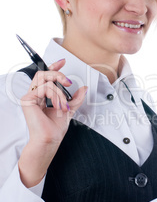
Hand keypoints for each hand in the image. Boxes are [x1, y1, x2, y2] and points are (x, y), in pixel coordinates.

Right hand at [18, 59, 87, 186]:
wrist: (50, 139)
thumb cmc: (55, 128)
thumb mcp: (69, 109)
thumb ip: (75, 98)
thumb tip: (84, 88)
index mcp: (42, 96)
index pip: (46, 77)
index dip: (54, 67)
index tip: (63, 62)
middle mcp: (35, 95)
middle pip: (44, 74)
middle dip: (58, 74)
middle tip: (68, 82)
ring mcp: (30, 97)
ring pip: (46, 80)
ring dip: (60, 92)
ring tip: (63, 105)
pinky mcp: (28, 100)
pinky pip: (44, 88)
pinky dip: (56, 96)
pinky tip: (58, 106)